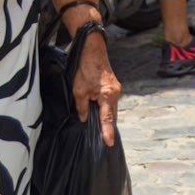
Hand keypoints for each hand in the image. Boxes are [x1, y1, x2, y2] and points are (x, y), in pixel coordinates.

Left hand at [70, 32, 120, 146]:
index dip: (107, 132)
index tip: (109, 143)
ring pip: (112, 108)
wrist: (93, 50)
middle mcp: (115, 93)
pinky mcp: (113, 86)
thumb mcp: (79, 91)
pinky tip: (100, 113)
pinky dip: (106, 109)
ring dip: (107, 117)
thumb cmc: (85, 69)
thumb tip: (84, 118)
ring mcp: (116, 89)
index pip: (107, 118)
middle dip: (108, 126)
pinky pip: (111, 102)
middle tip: (105, 140)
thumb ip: (82, 107)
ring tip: (102, 129)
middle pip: (112, 115)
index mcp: (108, 95)